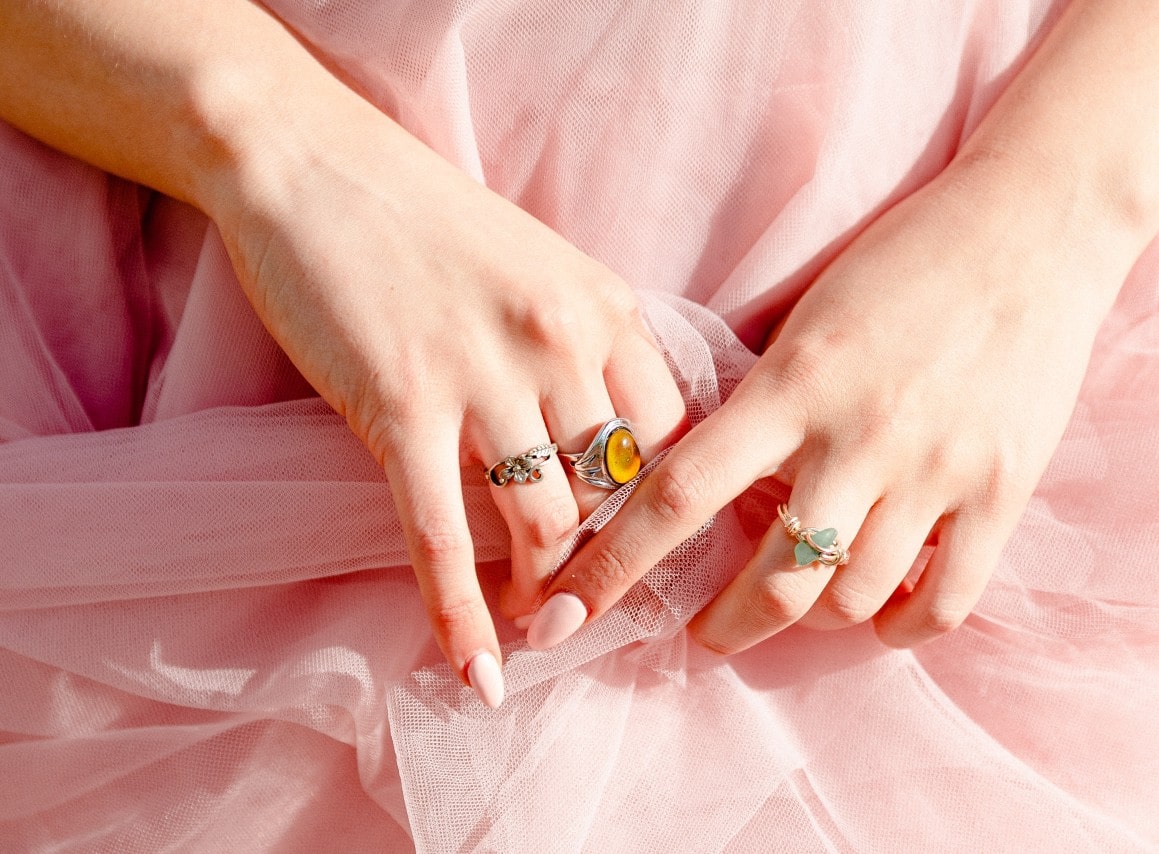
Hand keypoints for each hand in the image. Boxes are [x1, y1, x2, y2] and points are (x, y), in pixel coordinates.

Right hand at [208, 99, 684, 702]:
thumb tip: (610, 444)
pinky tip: (476, 672)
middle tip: (586, 605)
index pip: (670, 439)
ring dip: (544, 590)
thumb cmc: (428, 221)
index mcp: (607, 309)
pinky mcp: (401, 406)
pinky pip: (442, 535)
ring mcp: (483, 376)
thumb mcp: (543, 267)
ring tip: (534, 623)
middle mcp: (562, 343)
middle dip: (606, 562)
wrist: (312, 164)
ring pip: (543, 521)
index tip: (647, 551)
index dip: (663, 508)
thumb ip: (588, 346)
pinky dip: (461, 615)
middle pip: (612, 493)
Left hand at [525, 153, 1139, 653]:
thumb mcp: (806, 313)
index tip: (567, 614)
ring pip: (853, 599)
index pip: (678, 496)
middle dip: (723, 627)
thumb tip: (700, 459)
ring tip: (801, 599)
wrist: (1033, 228)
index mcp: (791, 386)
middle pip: (772, 581)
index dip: (612, 567)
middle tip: (706, 631)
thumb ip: (756, 390)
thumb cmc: (906, 259)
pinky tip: (881, 609)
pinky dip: (902, 626)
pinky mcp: (1002, 492)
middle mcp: (858, 439)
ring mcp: (935, 472)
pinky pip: (945, 603)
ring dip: (813, 617)